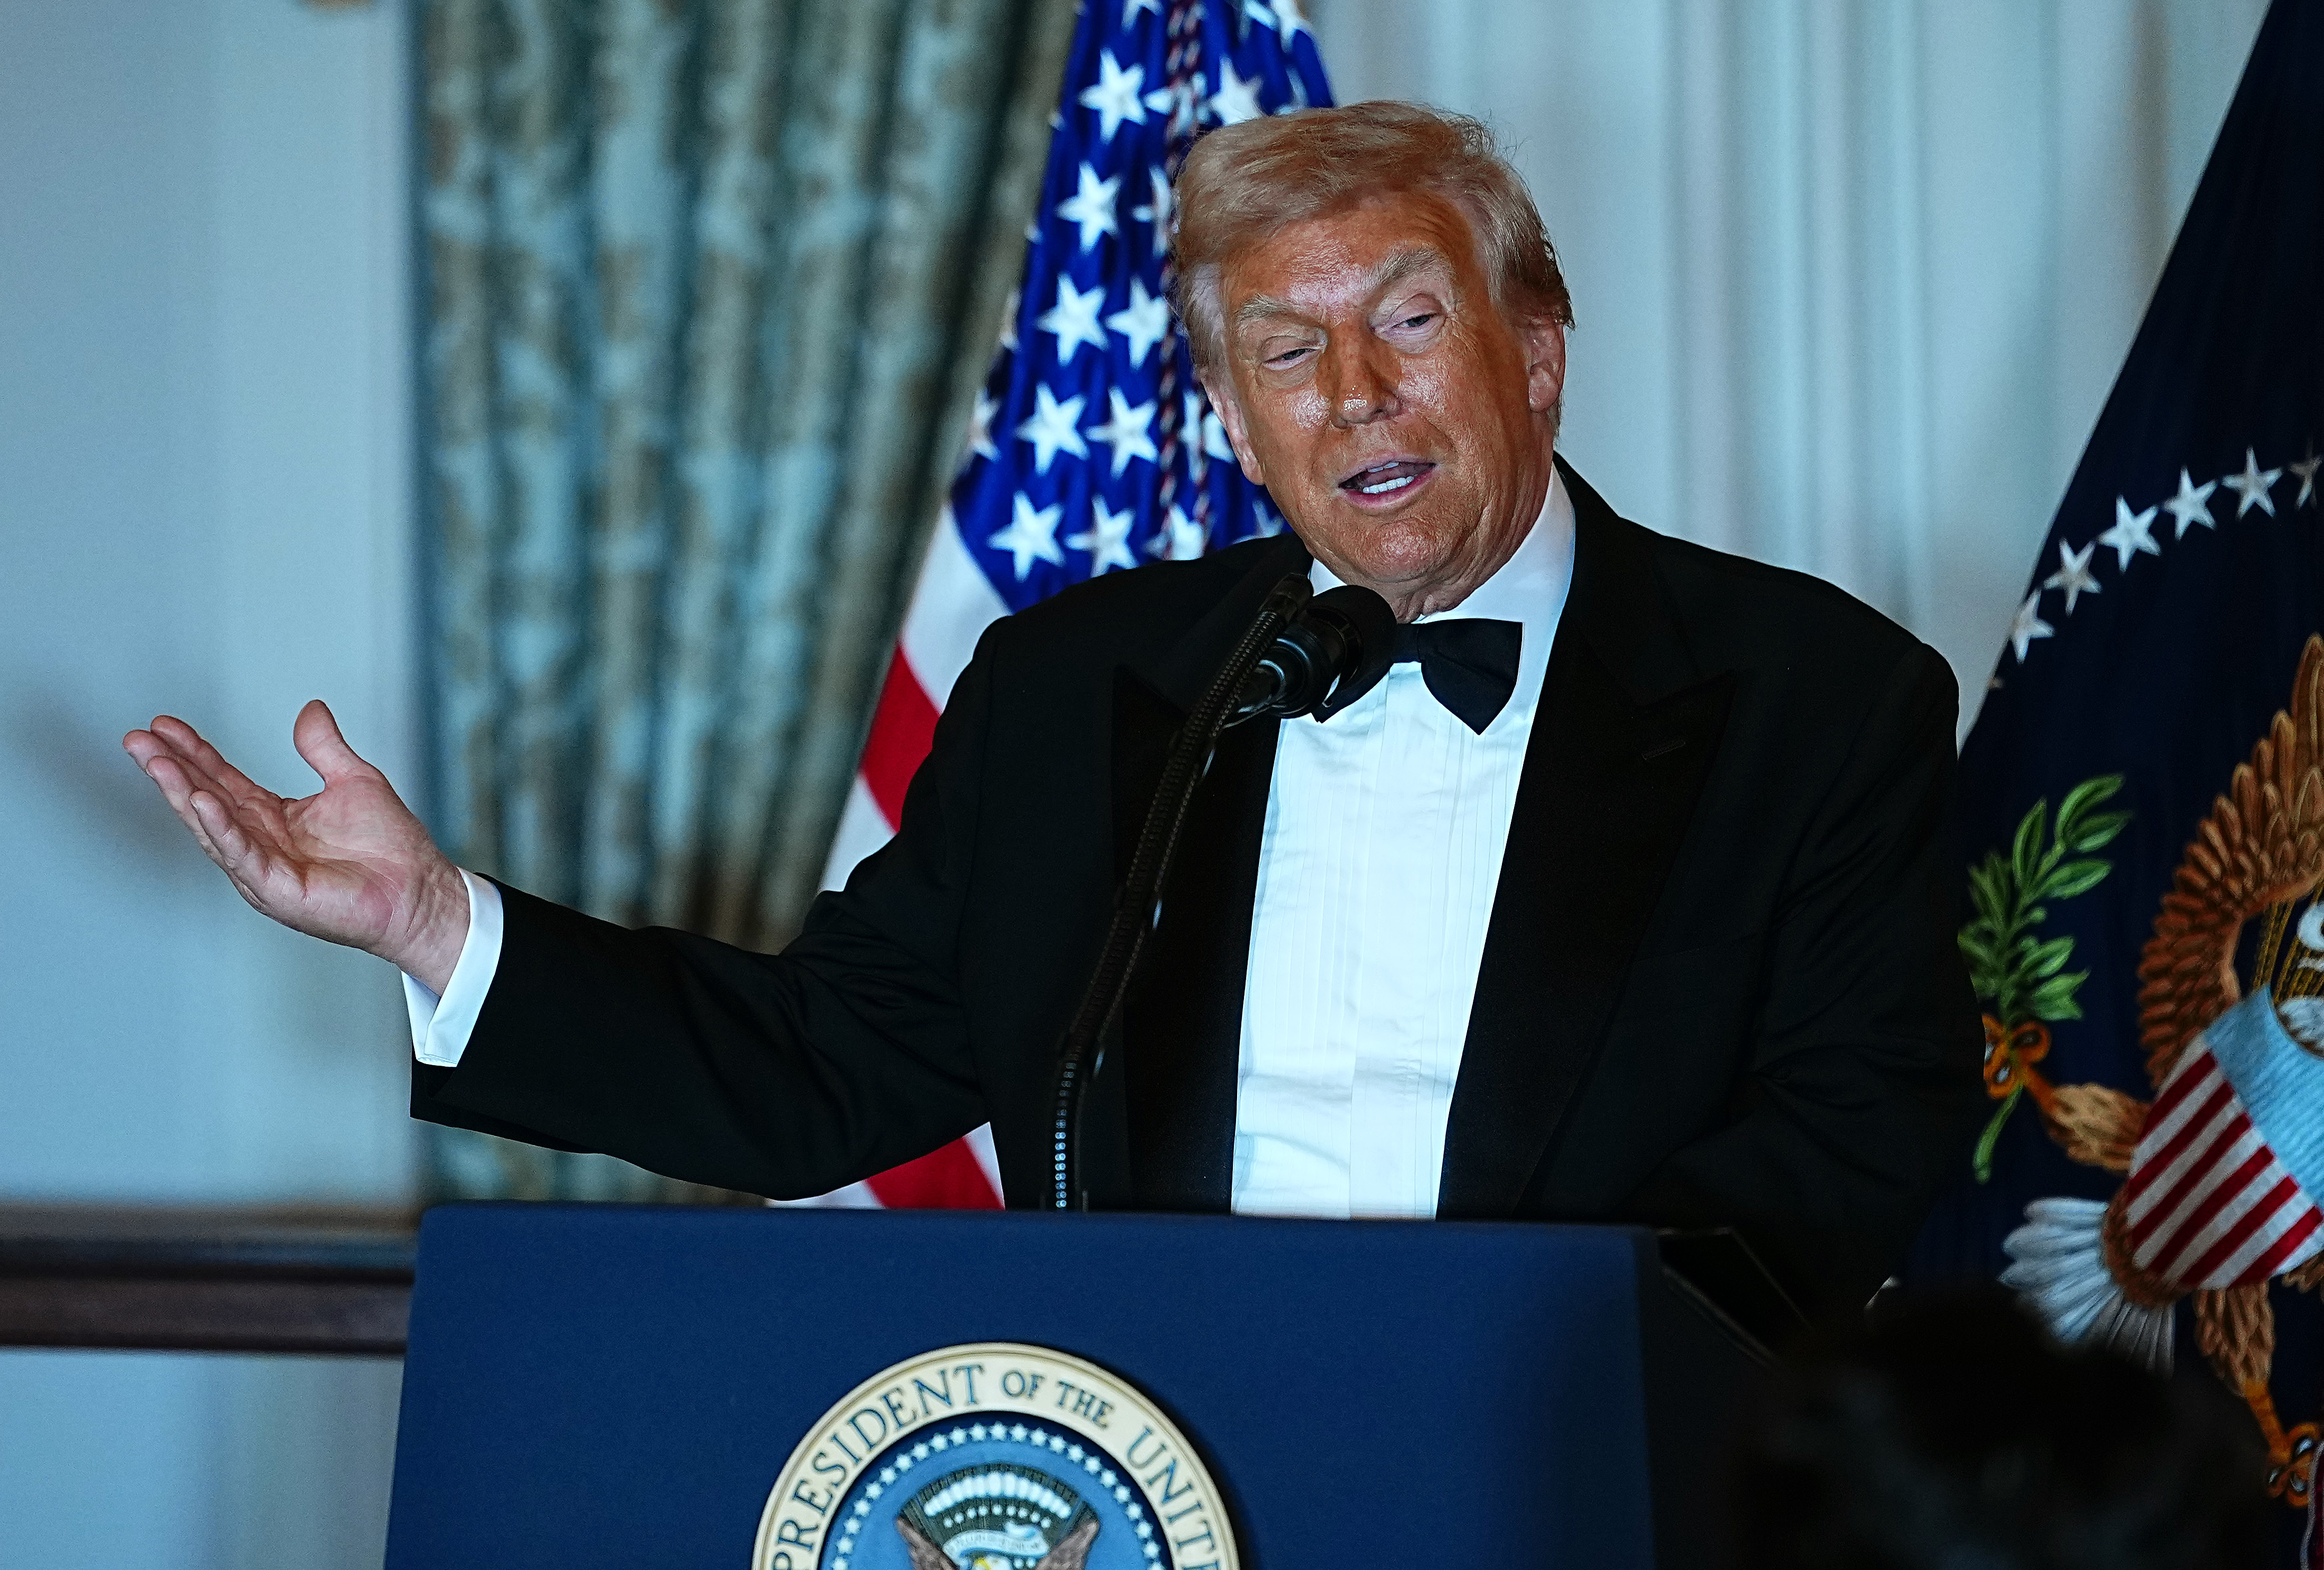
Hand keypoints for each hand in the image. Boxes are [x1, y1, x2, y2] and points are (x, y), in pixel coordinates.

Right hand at [123, 700, 469, 992]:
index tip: (164, 725)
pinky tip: (200, 802)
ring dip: (182, 792)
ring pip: (213, 826)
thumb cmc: (392, 847)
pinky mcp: (277, 889)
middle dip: (170, 768)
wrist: (420, 891)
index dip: (193, 752)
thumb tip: (310, 709)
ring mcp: (264, 868)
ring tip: (156, 761)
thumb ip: (324, 747)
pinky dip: (220, 828)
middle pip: (205, 798)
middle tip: (138, 739)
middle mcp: (261, 843)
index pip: (222, 779)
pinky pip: (242, 855)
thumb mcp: (354, 780)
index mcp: (273, 818)